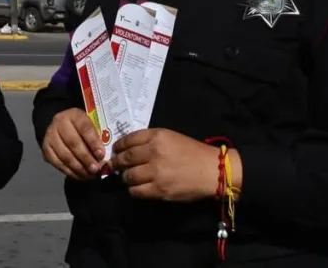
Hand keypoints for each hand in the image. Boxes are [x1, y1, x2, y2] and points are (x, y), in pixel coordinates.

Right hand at [41, 108, 105, 180]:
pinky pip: (58, 163)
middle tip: (96, 169)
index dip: (93, 142)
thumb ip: (97, 137)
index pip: (84, 128)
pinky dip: (70, 172)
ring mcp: (50, 136)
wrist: (60, 125)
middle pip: (73, 143)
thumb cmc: (81, 127)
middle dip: (86, 158)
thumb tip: (103, 158)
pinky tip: (80, 176)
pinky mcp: (46, 149)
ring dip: (79, 168)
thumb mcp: (90, 124)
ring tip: (90, 175)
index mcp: (74, 115)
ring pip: (64, 155)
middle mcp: (59, 123)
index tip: (101, 155)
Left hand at [110, 128, 240, 201]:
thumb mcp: (171, 137)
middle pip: (125, 158)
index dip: (118, 146)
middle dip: (117, 163)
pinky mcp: (159, 190)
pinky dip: (133, 190)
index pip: (128, 140)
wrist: (212, 170)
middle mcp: (154, 152)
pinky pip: (136, 191)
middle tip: (114, 166)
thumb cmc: (192, 152)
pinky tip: (136, 188)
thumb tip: (128, 148)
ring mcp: (156, 172)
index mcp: (157, 136)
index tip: (115, 150)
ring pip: (128, 176)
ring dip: (125, 177)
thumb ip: (150, 140)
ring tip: (127, 177)